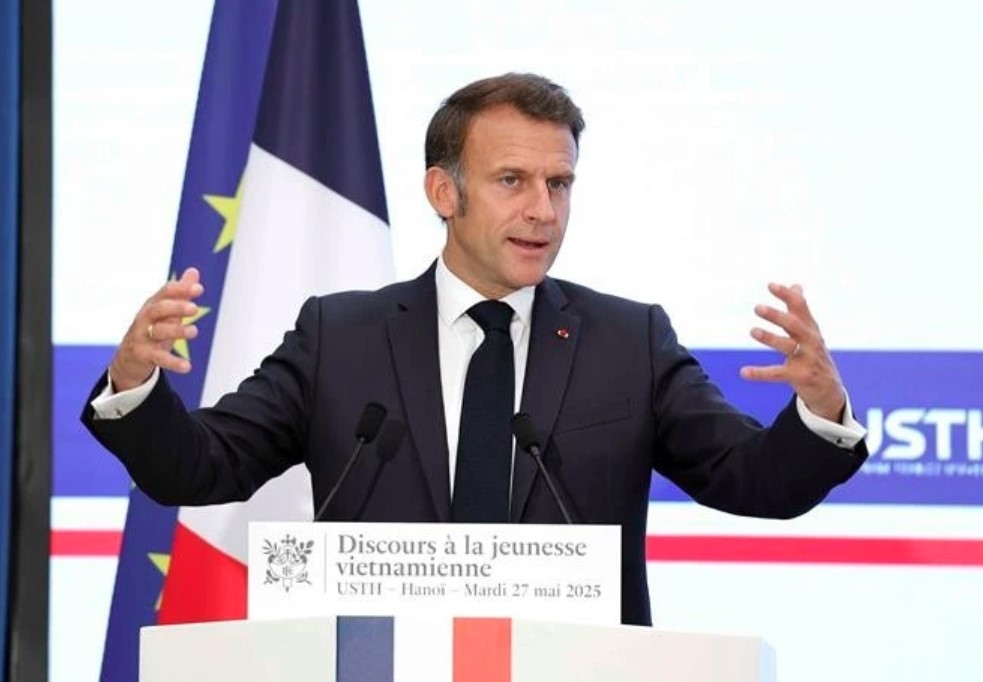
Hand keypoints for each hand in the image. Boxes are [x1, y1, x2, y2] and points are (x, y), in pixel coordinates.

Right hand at [108, 267, 203, 391]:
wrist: (128, 357)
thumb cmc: (153, 329)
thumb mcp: (167, 312)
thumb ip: (181, 293)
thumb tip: (194, 271)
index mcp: (153, 305)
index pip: (165, 293)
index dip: (180, 290)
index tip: (199, 289)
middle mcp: (145, 319)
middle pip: (158, 309)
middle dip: (176, 307)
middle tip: (194, 309)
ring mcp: (142, 336)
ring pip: (158, 332)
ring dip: (176, 331)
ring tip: (194, 332)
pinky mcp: (142, 355)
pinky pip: (158, 358)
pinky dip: (172, 362)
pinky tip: (187, 366)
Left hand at [739, 283, 845, 422]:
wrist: (830, 389)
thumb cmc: (815, 355)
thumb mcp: (810, 332)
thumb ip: (800, 310)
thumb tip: (796, 285)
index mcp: (811, 328)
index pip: (800, 307)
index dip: (787, 296)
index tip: (770, 285)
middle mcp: (811, 341)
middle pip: (794, 325)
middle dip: (777, 316)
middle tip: (757, 308)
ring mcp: (807, 359)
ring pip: (787, 346)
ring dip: (770, 338)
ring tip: (753, 331)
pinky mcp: (800, 376)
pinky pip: (777, 374)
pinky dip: (760, 373)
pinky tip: (743, 372)